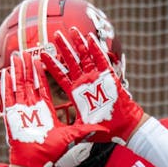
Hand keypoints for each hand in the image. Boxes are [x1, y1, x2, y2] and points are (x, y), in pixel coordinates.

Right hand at [0, 51, 104, 166]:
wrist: (35, 165)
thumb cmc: (51, 153)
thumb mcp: (71, 137)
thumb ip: (85, 130)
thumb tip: (102, 129)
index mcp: (47, 110)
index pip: (47, 86)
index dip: (47, 72)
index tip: (47, 58)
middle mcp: (34, 108)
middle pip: (32, 81)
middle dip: (30, 66)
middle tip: (29, 50)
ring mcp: (22, 110)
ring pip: (19, 85)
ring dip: (19, 70)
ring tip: (18, 55)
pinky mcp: (12, 115)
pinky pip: (8, 97)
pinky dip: (7, 85)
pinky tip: (6, 73)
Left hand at [43, 29, 145, 144]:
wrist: (125, 128)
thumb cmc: (106, 130)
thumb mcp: (83, 129)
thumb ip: (72, 128)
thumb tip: (57, 135)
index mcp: (77, 94)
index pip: (61, 76)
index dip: (52, 66)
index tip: (42, 55)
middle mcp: (85, 83)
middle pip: (71, 62)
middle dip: (63, 48)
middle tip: (55, 35)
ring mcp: (96, 79)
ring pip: (85, 57)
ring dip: (78, 44)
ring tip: (71, 30)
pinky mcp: (108, 77)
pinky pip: (101, 60)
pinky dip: (95, 49)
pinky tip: (89, 38)